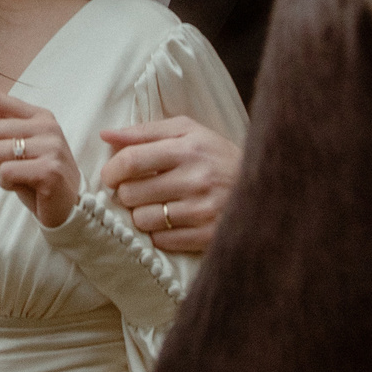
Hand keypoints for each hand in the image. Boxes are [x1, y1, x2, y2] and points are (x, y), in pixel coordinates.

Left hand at [0, 93, 79, 227]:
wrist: (67, 207)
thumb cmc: (37, 177)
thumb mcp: (15, 146)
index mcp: (40, 116)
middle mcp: (48, 127)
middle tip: (4, 168)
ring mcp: (51, 148)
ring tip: (16, 178)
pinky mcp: (49, 170)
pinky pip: (5, 172)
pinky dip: (5, 184)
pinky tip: (22, 187)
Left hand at [98, 117, 241, 252]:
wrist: (266, 188)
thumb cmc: (216, 156)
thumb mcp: (187, 132)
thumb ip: (145, 132)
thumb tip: (106, 136)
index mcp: (188, 148)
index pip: (131, 160)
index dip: (112, 170)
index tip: (111, 176)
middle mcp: (195, 179)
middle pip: (131, 193)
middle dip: (127, 193)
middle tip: (138, 190)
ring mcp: (202, 210)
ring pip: (142, 220)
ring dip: (141, 215)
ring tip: (156, 206)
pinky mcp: (208, 236)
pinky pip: (161, 240)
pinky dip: (159, 233)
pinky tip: (171, 221)